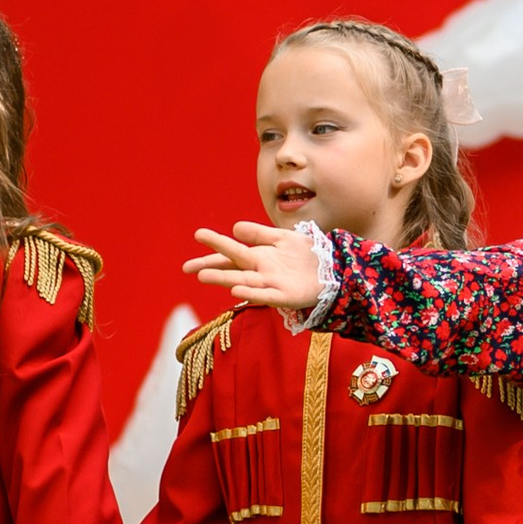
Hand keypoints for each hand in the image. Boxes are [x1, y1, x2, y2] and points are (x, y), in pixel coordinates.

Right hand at [183, 223, 325, 311]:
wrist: (334, 269)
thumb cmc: (306, 255)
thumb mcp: (282, 238)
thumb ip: (259, 233)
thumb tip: (235, 227)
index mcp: (258, 257)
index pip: (230, 254)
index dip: (212, 250)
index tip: (196, 237)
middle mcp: (261, 271)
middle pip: (232, 268)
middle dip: (211, 267)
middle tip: (188, 268)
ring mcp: (272, 284)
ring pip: (243, 281)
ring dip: (224, 280)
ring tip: (204, 277)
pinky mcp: (286, 296)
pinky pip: (266, 296)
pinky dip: (251, 294)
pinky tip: (236, 292)